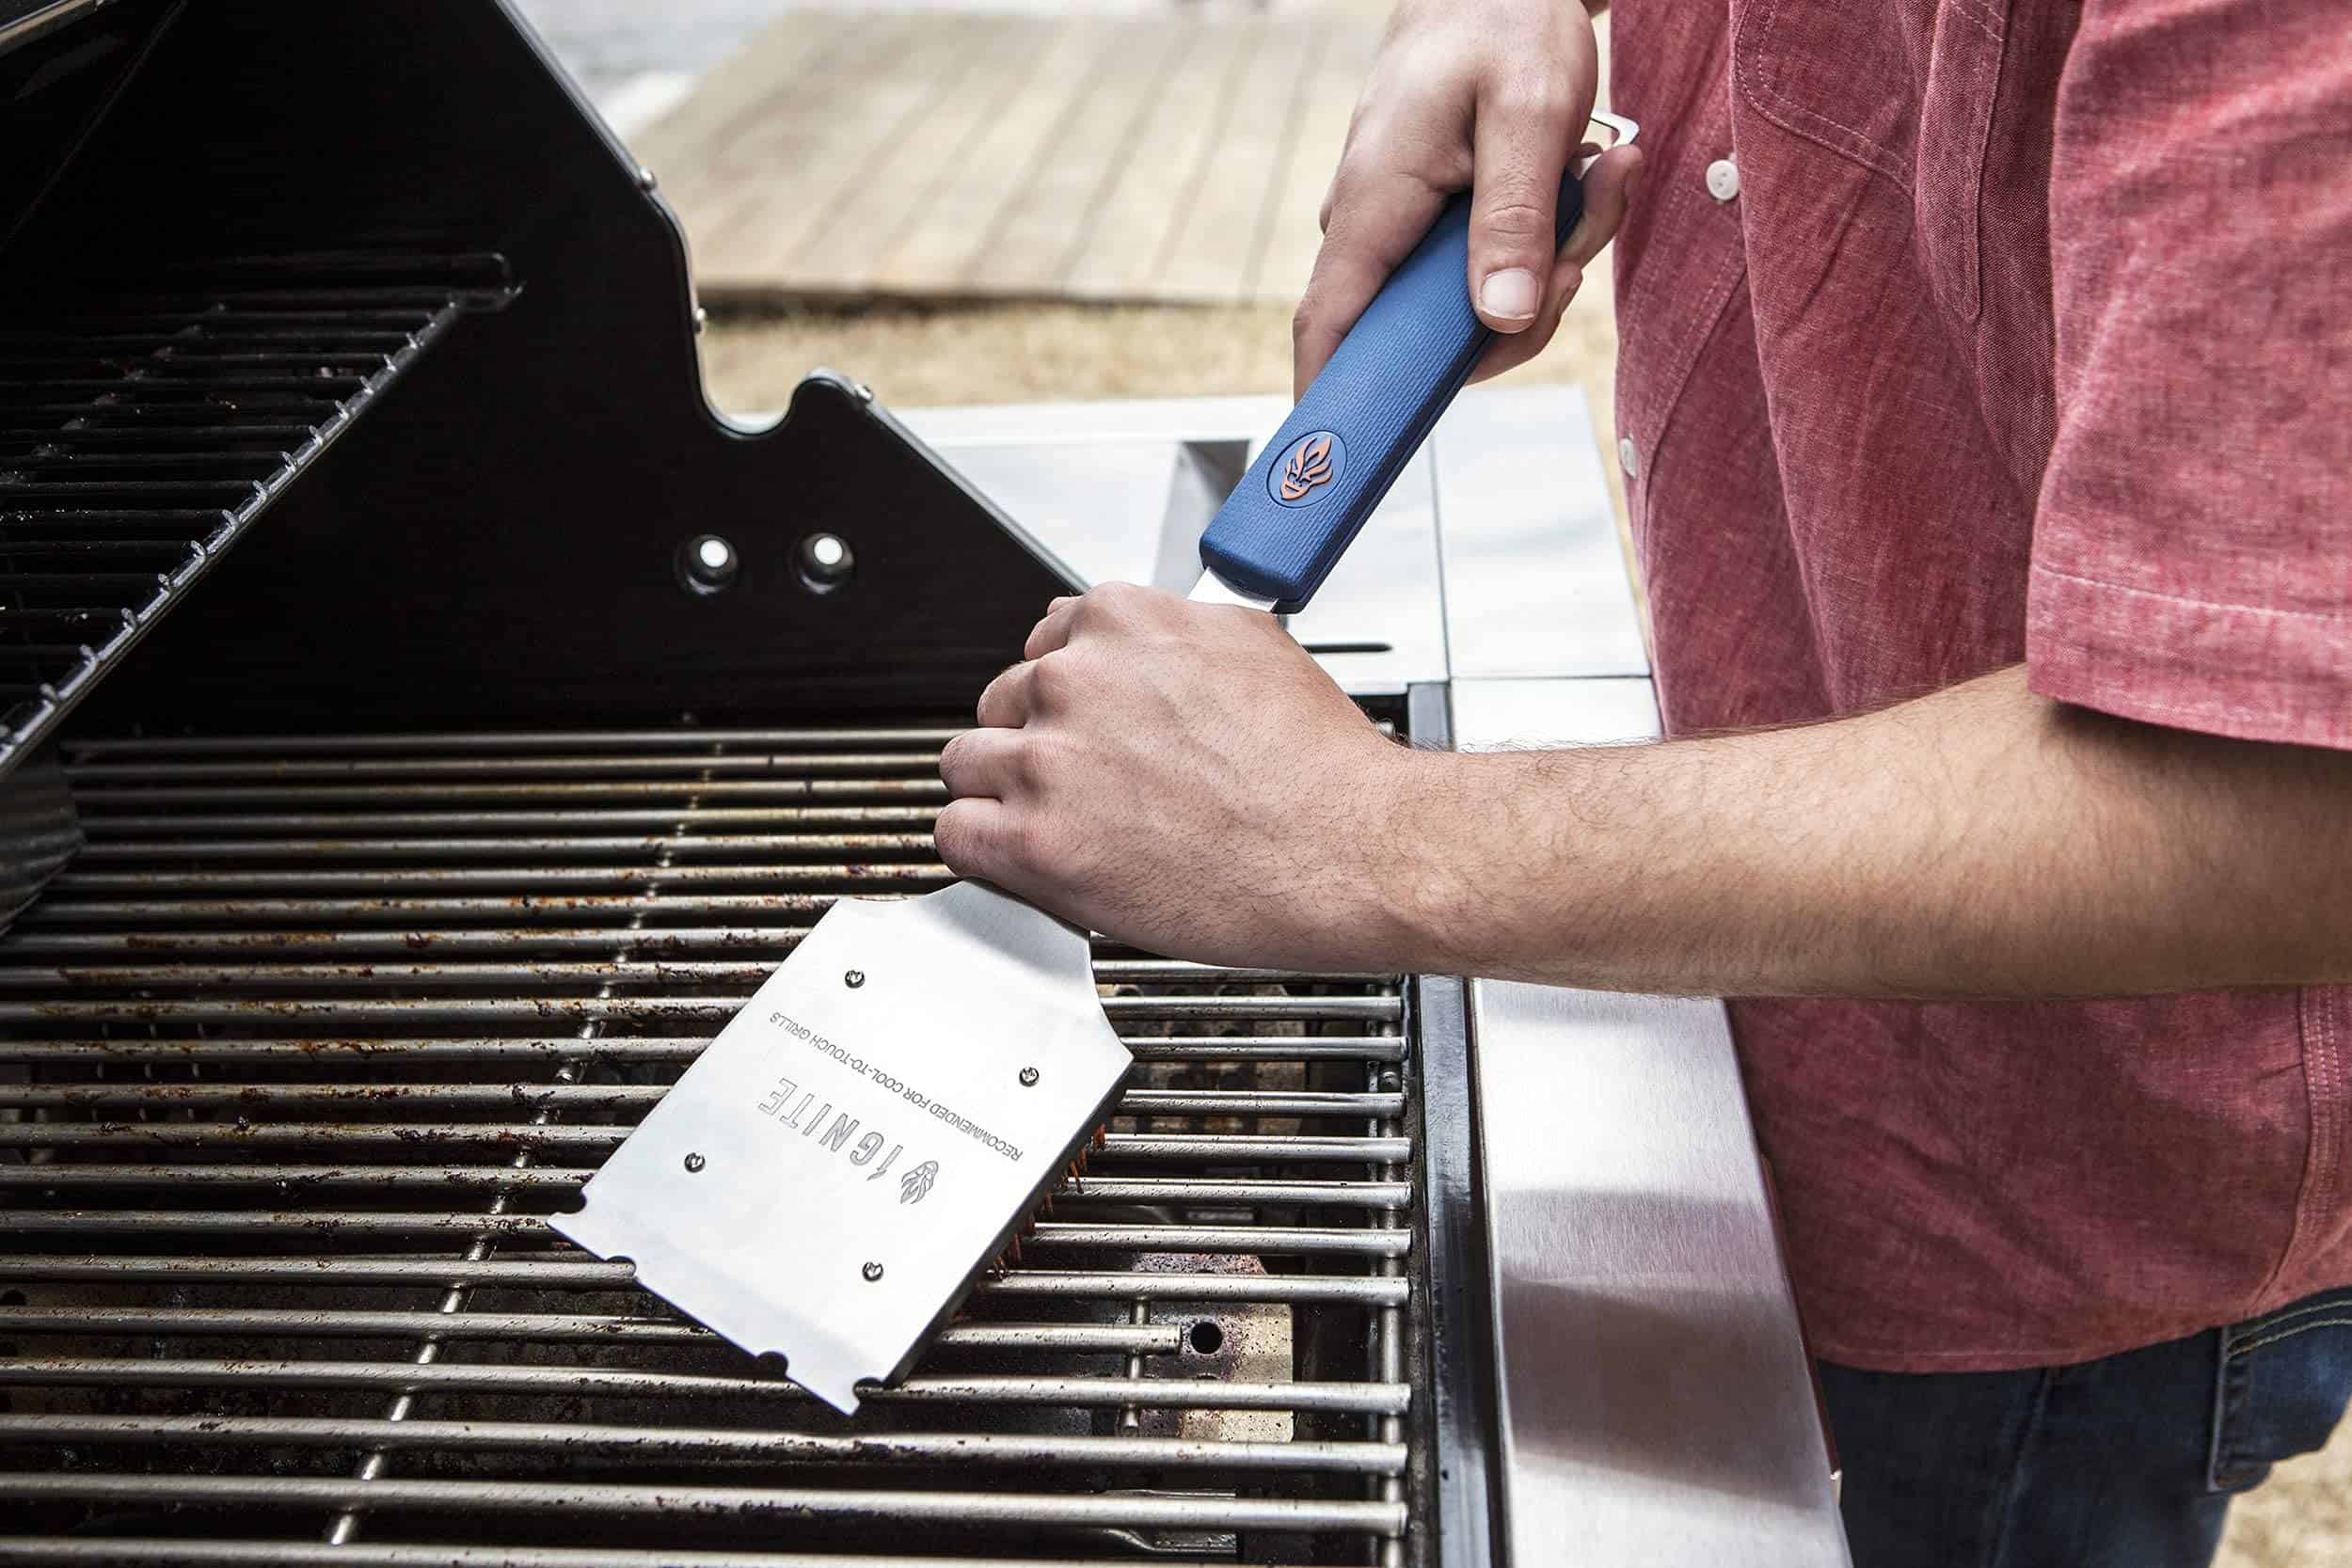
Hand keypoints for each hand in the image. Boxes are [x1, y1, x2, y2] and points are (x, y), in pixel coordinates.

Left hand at [934, 584, 1432, 971]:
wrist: (1349, 850)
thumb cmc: (1320, 769)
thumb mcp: (1256, 646)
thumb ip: (1178, 634)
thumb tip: (1154, 637)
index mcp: (1122, 622)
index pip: (1044, 643)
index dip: (1066, 694)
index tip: (1085, 724)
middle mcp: (1075, 680)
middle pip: (1001, 704)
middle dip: (1036, 743)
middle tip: (1087, 785)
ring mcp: (1048, 760)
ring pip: (967, 766)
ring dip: (1004, 796)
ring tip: (1064, 827)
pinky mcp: (1035, 842)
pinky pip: (958, 834)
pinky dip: (985, 851)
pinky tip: (1032, 861)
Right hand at [1293, 0, 1641, 394]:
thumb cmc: (1501, 23)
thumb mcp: (1528, 114)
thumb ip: (1513, 219)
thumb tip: (1502, 318)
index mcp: (1374, 204)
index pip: (1329, 328)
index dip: (1332, 403)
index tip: (1343, 465)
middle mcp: (1374, 227)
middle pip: (1429, 337)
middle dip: (1522, 311)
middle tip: (1579, 245)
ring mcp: (1405, 230)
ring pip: (1475, 304)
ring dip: (1552, 262)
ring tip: (1597, 177)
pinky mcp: (1439, 225)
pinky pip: (1492, 269)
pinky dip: (1549, 240)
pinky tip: (1586, 179)